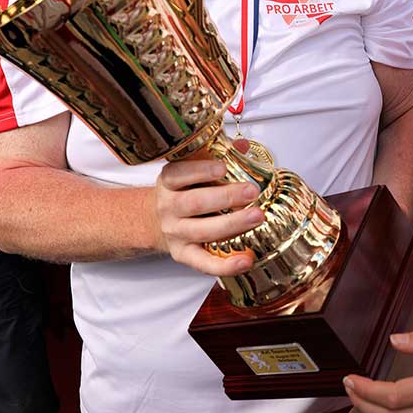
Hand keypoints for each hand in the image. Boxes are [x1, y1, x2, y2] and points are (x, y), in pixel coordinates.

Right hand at [154, 159, 264, 275]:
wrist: (156, 221)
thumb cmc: (184, 191)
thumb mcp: (192, 169)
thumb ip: (216, 155)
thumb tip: (241, 147)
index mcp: (169, 182)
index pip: (179, 174)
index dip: (201, 170)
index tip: (223, 166)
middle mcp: (168, 207)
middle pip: (195, 203)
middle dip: (226, 197)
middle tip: (252, 191)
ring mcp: (175, 233)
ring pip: (202, 231)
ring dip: (232, 225)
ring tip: (257, 216)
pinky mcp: (183, 255)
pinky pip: (203, 263)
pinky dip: (225, 265)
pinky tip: (246, 260)